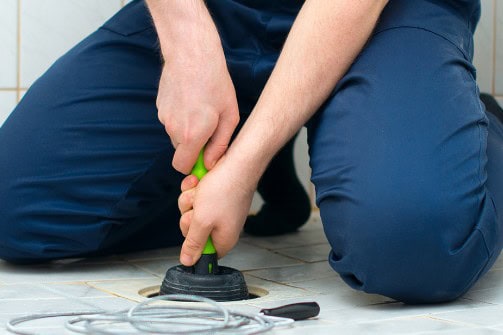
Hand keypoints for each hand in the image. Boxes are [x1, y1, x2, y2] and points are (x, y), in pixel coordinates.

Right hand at [156, 42, 238, 173]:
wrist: (191, 53)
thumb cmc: (215, 83)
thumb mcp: (229, 115)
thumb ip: (220, 145)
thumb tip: (210, 164)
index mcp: (192, 136)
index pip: (182, 167)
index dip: (194, 166)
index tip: (206, 157)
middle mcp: (174, 130)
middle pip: (181, 151)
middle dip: (194, 146)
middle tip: (210, 127)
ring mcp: (164, 118)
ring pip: (176, 135)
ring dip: (188, 130)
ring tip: (202, 109)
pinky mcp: (159, 107)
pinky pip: (171, 121)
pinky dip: (180, 117)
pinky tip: (191, 100)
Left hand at [177, 156, 254, 264]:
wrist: (237, 161)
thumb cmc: (226, 189)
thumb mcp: (202, 221)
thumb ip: (193, 243)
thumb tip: (188, 262)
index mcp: (224, 239)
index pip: (203, 252)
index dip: (192, 242)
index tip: (193, 227)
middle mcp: (222, 226)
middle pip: (192, 229)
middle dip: (189, 214)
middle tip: (198, 206)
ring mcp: (218, 209)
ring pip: (191, 210)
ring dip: (190, 197)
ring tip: (201, 189)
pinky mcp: (215, 195)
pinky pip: (195, 196)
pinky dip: (194, 187)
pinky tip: (199, 180)